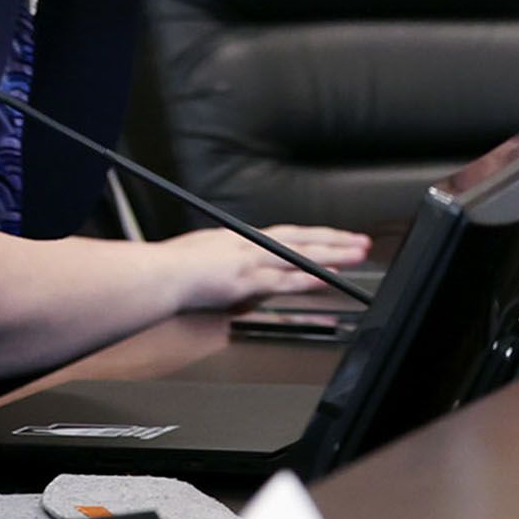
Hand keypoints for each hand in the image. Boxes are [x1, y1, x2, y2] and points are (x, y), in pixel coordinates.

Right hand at [170, 225, 371, 311]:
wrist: (158, 275)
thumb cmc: (171, 269)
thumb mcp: (202, 257)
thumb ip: (225, 268)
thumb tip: (237, 283)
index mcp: (240, 239)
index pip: (287, 235)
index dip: (313, 236)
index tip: (334, 237)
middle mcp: (250, 245)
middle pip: (301, 239)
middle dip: (333, 240)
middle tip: (360, 241)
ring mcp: (251, 262)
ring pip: (300, 256)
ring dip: (332, 255)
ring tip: (357, 254)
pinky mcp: (247, 281)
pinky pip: (284, 280)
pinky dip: (307, 279)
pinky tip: (327, 278)